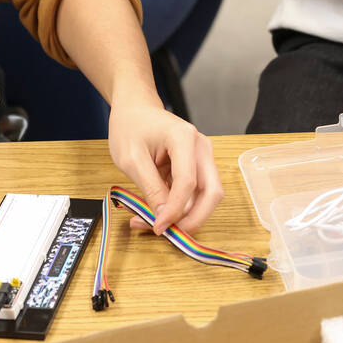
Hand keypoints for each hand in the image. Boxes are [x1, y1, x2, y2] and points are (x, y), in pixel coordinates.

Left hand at [107, 96, 222, 233]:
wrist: (135, 109)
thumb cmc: (130, 126)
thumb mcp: (132, 160)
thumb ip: (150, 188)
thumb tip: (163, 217)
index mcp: (184, 138)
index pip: (188, 183)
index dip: (175, 210)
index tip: (158, 226)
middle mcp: (201, 148)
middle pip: (211, 192)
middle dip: (194, 218)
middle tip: (170, 233)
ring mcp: (202, 157)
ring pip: (205, 196)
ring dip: (184, 215)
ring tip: (150, 221)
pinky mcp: (197, 167)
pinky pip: (193, 193)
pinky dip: (178, 207)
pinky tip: (155, 212)